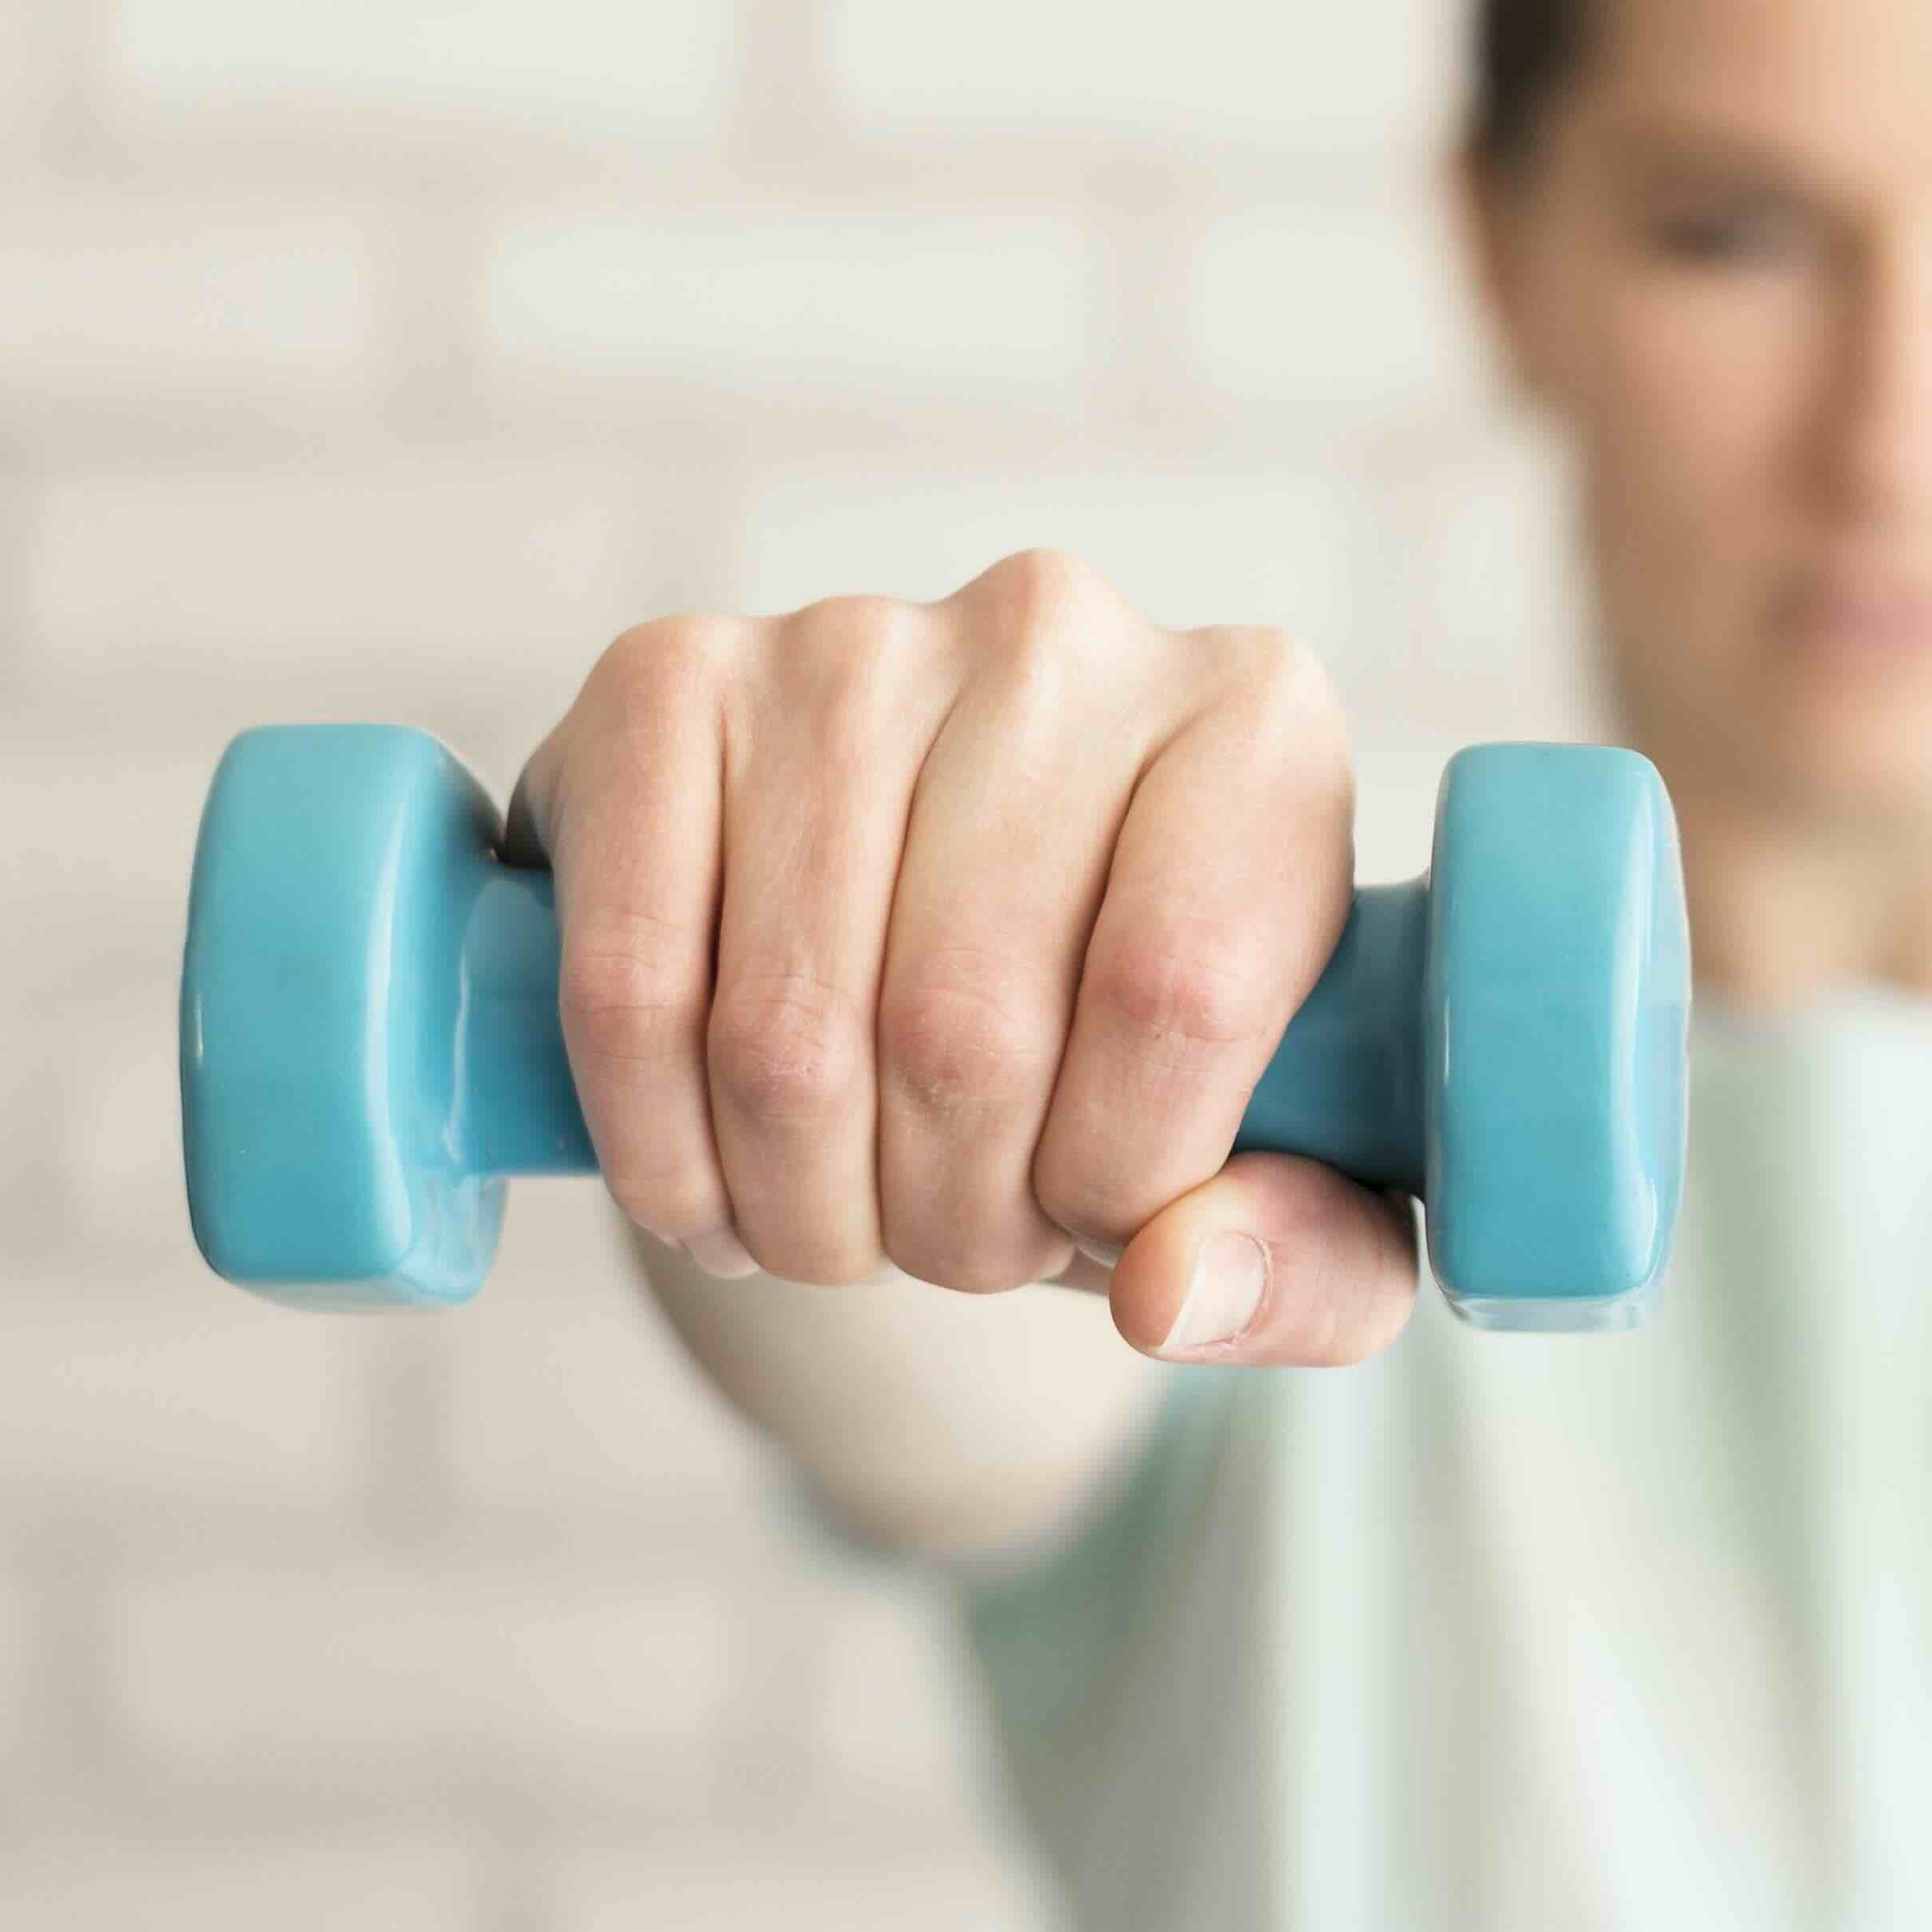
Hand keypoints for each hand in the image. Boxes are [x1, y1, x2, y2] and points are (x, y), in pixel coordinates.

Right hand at [505, 552, 1417, 1368]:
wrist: (922, 926)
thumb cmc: (1133, 1054)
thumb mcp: (1290, 1181)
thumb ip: (1302, 1264)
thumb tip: (1168, 1293)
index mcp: (1255, 724)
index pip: (1172, 992)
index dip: (1113, 1178)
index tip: (1098, 1224)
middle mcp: (1058, 638)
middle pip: (965, 1031)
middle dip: (953, 1221)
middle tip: (958, 1242)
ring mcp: (846, 645)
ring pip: (788, 1035)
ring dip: (806, 1209)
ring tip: (846, 1220)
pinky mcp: (666, 678)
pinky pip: (630, 986)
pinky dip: (662, 1149)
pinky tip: (713, 1183)